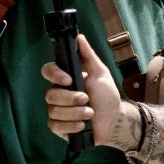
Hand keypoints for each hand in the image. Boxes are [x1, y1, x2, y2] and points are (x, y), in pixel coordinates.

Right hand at [41, 32, 124, 147]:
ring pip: (54, 111)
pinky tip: (81, 125)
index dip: (54, 75)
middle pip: (50, 95)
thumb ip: (88, 56)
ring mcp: (57, 111)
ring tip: (90, 114)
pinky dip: (70, 126)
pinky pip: (55, 126)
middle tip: (86, 100)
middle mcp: (58, 94)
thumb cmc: (107, 97)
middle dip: (70, 99)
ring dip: (75, 113)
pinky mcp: (59, 127)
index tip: (69, 79)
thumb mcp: (100, 74)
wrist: (115, 121)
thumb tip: (79, 37)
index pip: (47, 71)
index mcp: (65, 79)